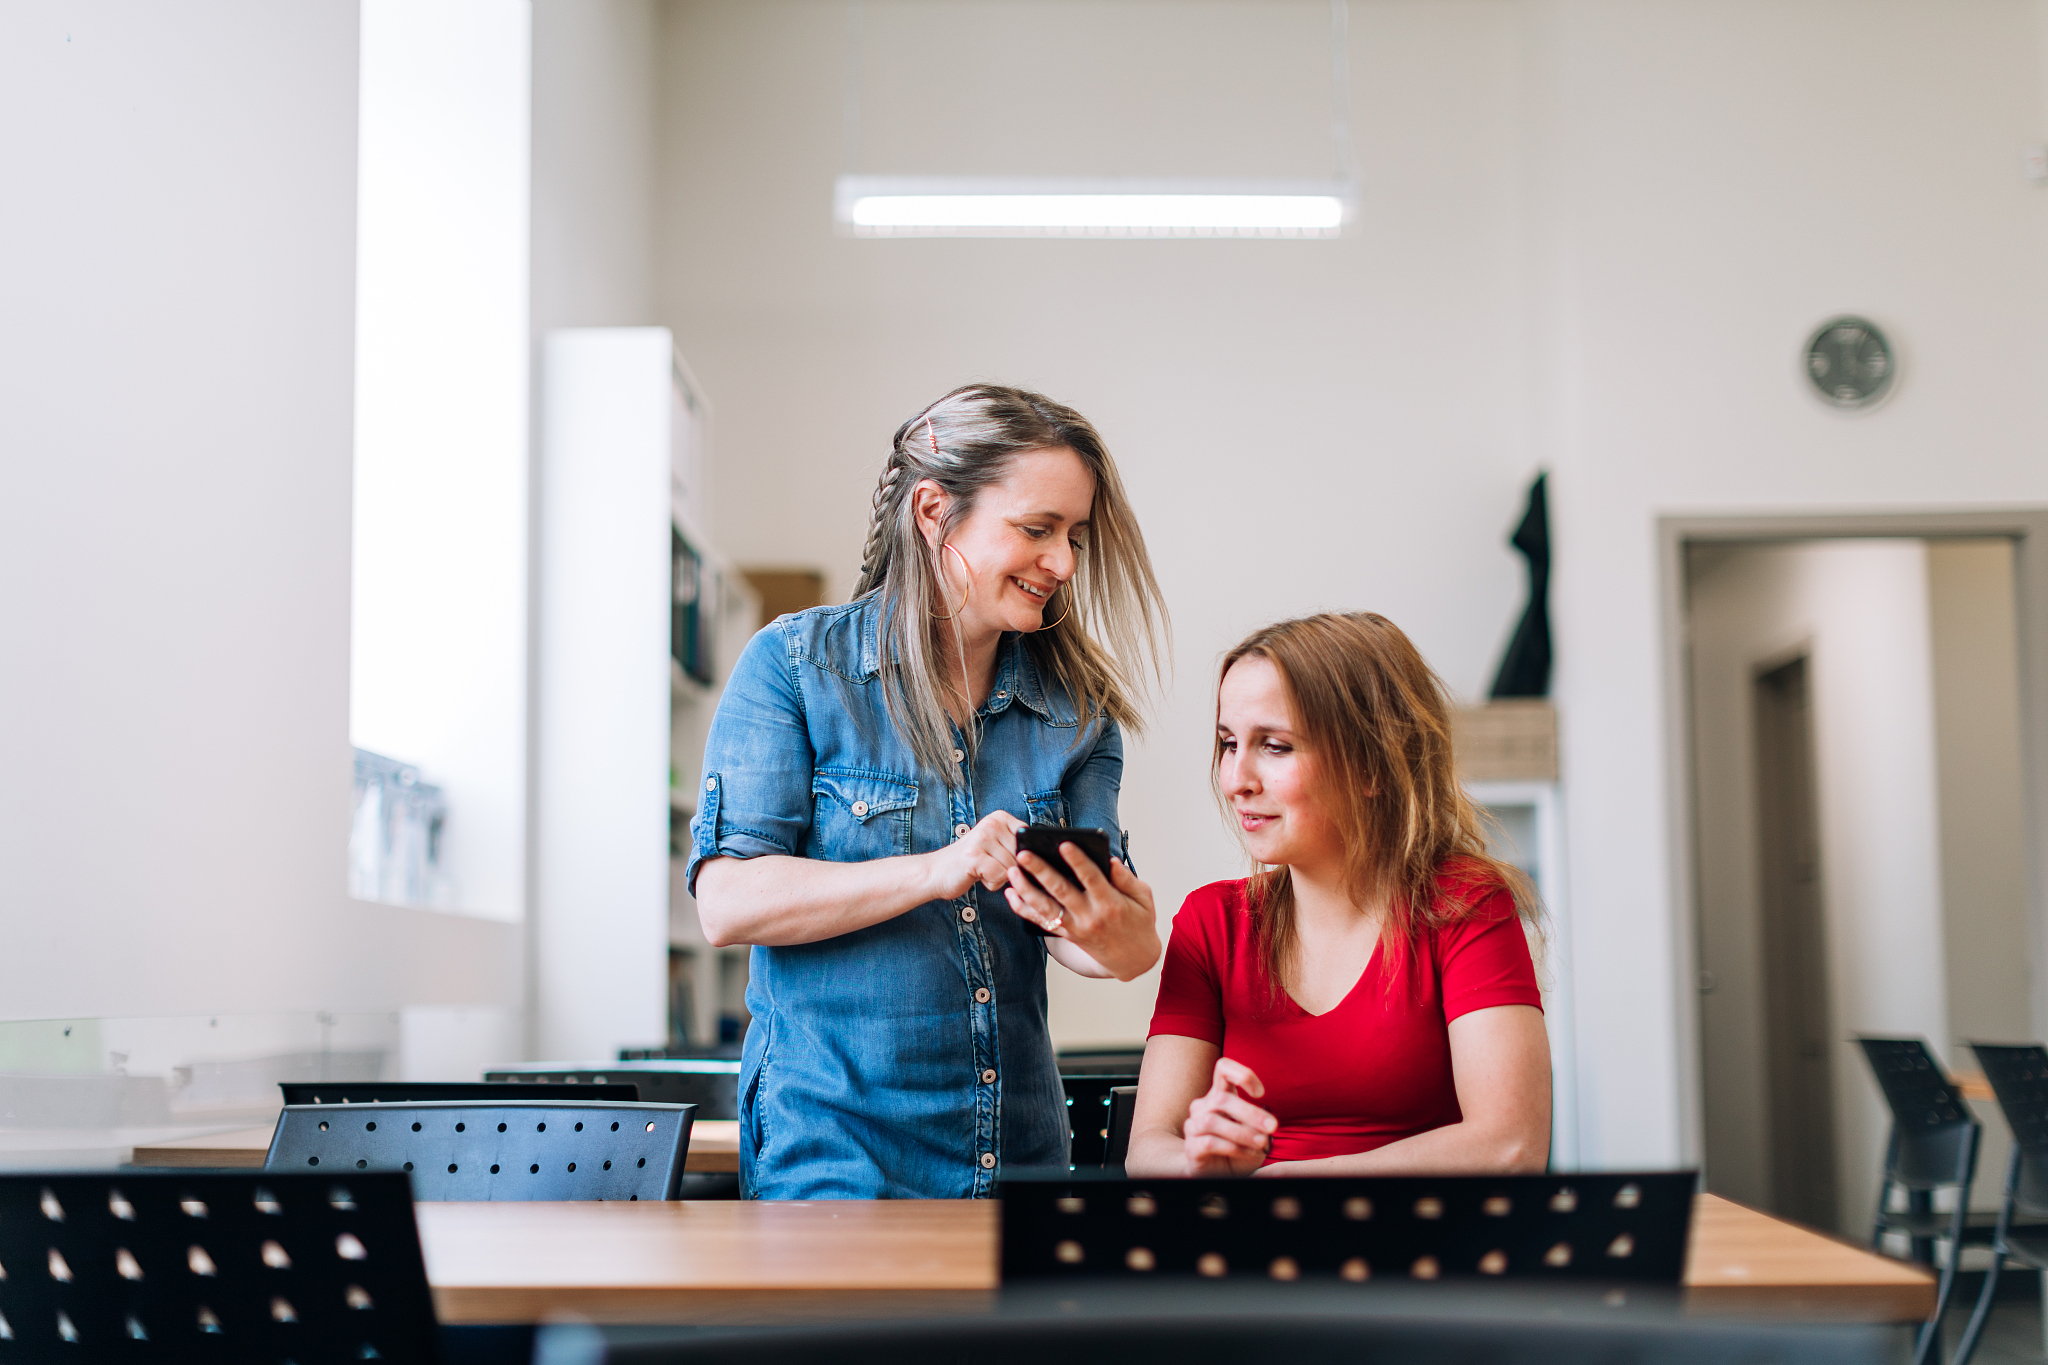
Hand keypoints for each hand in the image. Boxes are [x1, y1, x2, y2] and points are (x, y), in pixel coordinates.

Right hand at [922, 810, 1022, 901]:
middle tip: (990, 865)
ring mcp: (982, 839)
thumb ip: (1015, 845)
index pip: (1029, 840)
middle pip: (1022, 856)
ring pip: (1012, 868)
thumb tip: (1042, 857)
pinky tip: (978, 876)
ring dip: (1000, 878)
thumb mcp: (995, 845)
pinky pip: (1000, 876)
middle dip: (1009, 869)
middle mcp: (991, 824)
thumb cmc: (970, 862)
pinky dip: (992, 884)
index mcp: (999, 818)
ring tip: (982, 870)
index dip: (1021, 856)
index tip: (1002, 857)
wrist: (936, 872)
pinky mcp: (975, 856)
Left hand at [1004, 842, 1158, 978]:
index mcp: (1110, 903)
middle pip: (1061, 891)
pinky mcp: (1066, 934)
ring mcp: (1075, 927)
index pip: (1092, 878)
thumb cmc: (1139, 923)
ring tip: (1012, 871)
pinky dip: (1023, 908)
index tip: (1064, 844)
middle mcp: (1089, 916)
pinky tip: (1010, 894)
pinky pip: (1040, 921)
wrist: (1133, 959)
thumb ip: (1127, 878)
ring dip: (1026, 889)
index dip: (1078, 861)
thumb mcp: (1144, 898)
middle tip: (1025, 854)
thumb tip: (1110, 860)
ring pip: (1045, 908)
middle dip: (1041, 871)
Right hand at [1181, 1057, 1275, 1176]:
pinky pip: (1210, 1142)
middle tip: (1273, 1126)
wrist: (1220, 1175)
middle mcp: (1203, 1107)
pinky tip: (1251, 1154)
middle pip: (1221, 1098)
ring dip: (1242, 1132)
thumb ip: (1255, 1123)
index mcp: (1219, 1096)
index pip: (1223, 1068)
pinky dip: (1235, 1148)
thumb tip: (1263, 1121)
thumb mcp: (1254, 1133)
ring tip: (1262, 1143)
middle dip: (1250, 1112)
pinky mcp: (1191, 1147)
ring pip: (1212, 1121)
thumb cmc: (1239, 1150)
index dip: (1242, 1074)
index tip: (1261, 1093)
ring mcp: (1194, 1126)